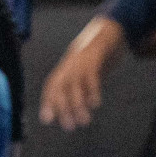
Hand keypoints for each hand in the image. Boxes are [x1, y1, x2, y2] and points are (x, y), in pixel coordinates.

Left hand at [39, 16, 126, 130]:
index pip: (51, 86)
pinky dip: (91, 90)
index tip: (46, 120)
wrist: (109, 28)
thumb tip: (80, 106)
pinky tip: (95, 104)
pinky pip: (90, 75)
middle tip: (69, 127)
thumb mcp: (86, 69)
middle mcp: (69, 64)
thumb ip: (81, 85)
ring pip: (74, 84)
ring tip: (84, 122)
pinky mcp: (94, 57)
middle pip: (60, 88)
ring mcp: (80, 60)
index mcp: (65, 68)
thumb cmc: (97, 54)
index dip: (48, 102)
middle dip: (63, 108)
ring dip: (77, 104)